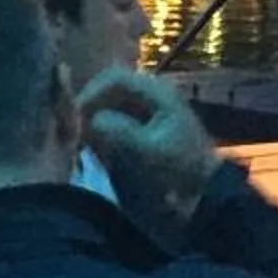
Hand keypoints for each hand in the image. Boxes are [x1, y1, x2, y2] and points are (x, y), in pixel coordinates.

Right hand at [78, 67, 218, 201]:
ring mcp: (148, 113)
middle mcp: (152, 96)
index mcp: (158, 93)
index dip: (89, 95)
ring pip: (109, 107)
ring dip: (93, 122)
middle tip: (72, 134)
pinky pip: (115, 123)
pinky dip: (101, 135)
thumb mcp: (150, 155)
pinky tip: (95, 153)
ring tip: (81, 146)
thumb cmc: (180, 173)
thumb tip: (91, 121)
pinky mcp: (144, 131)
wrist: (205, 197)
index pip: (113, 79)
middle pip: (108, 90)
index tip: (73, 120)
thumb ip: (120, 134)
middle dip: (88, 109)